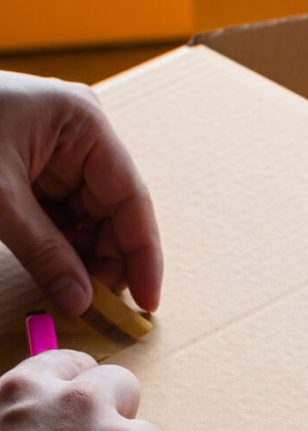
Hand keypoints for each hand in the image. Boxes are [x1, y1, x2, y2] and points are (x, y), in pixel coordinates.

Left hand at [0, 71, 161, 316]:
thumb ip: (45, 253)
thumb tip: (81, 303)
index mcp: (85, 124)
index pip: (132, 199)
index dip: (143, 255)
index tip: (147, 303)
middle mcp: (82, 136)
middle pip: (115, 212)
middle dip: (107, 261)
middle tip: (98, 306)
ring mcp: (60, 152)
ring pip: (90, 219)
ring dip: (84, 259)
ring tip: (74, 293)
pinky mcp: (37, 168)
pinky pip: (64, 216)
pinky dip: (61, 248)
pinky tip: (57, 273)